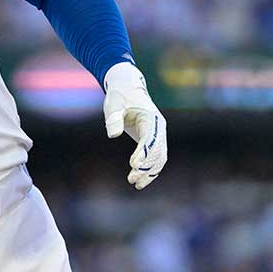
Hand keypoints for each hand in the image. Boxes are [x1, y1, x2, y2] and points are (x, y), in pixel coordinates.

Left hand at [103, 62, 166, 189]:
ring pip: (159, 159)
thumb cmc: (119, 95)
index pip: (150, 139)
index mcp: (152, 119)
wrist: (127, 88)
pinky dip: (150, 170)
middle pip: (157, 152)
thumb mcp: (113, 103)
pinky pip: (155, 158)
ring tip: (135, 184)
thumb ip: (113, 117)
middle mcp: (159, 128)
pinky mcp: (152, 140)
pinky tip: (140, 180)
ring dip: (149, 172)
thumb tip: (113, 134)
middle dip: (146, 167)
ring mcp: (158, 135)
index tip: (133, 164)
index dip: (143, 153)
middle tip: (132, 179)